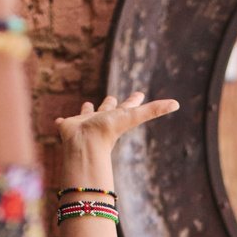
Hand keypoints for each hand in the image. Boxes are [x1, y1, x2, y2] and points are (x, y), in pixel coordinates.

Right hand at [55, 91, 181, 184]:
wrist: (84, 143)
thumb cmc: (109, 131)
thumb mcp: (134, 117)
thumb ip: (154, 110)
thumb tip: (178, 104)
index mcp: (116, 118)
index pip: (128, 107)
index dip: (133, 100)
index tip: (139, 93)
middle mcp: (101, 119)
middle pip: (108, 109)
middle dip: (110, 103)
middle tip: (112, 96)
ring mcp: (84, 123)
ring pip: (87, 114)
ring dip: (87, 110)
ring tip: (87, 104)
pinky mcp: (68, 126)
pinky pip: (63, 123)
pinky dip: (61, 122)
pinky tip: (58, 121)